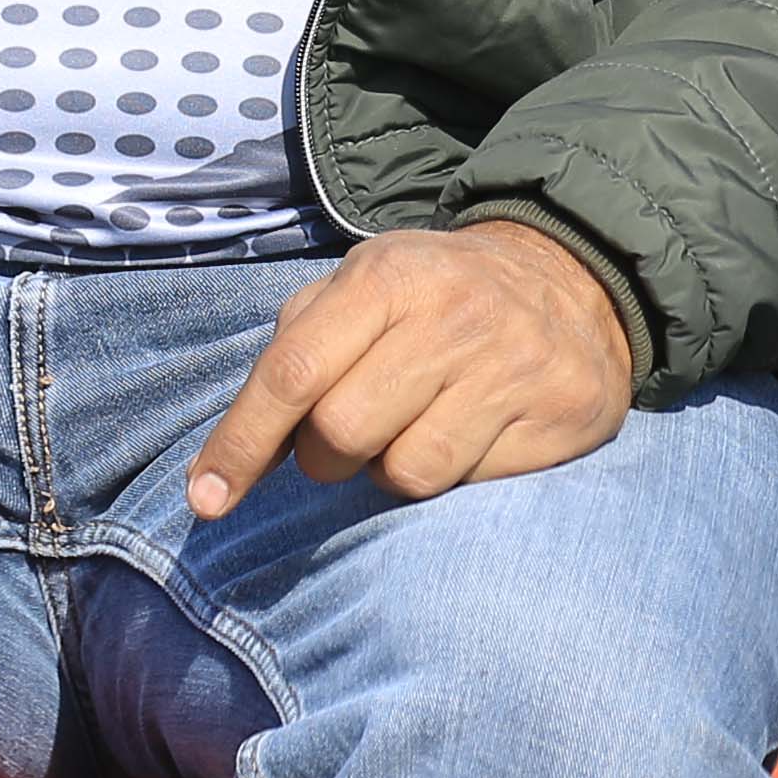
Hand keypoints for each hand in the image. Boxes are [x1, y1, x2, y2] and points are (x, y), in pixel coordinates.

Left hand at [187, 218, 635, 514]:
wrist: (571, 279)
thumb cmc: (435, 298)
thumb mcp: (363, 288)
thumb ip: (295, 352)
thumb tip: (226, 461)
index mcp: (388, 277)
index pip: (294, 371)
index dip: (241, 443)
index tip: (206, 500)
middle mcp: (453, 315)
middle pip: (342, 434)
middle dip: (326, 456)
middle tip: (350, 434)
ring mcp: (513, 365)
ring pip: (407, 474)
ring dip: (392, 469)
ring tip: (415, 428)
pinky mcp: (561, 413)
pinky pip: (472, 485)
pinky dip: (455, 475)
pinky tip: (473, 432)